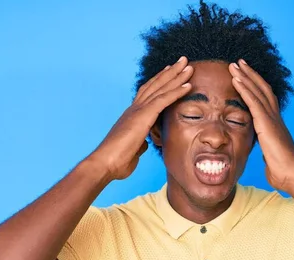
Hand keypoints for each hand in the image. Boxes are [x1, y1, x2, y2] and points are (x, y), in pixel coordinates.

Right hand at [92, 57, 193, 179]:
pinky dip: (176, 91)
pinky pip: (163, 100)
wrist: (105, 163)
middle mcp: (134, 109)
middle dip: (170, 72)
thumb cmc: (117, 161)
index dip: (160, 82)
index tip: (170, 72)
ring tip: (188, 65)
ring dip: (176, 76)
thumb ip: (140, 142)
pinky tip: (188, 85)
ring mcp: (138, 111)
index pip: (148, 94)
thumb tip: (144, 142)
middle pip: (155, 85)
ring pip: (160, 88)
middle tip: (182, 60)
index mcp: (132, 116)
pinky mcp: (143, 116)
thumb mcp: (133, 149)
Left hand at [229, 60, 293, 191]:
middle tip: (239, 63)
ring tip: (234, 64)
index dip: (256, 88)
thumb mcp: (272, 159)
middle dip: (251, 75)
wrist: (293, 176)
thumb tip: (266, 157)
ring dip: (245, 76)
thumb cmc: (284, 173)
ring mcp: (272, 119)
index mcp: (276, 126)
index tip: (247, 78)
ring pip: (258, 91)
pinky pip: (253, 101)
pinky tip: (236, 78)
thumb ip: (268, 154)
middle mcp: (276, 118)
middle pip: (263, 90)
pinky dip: (244, 88)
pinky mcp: (267, 124)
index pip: (265, 101)